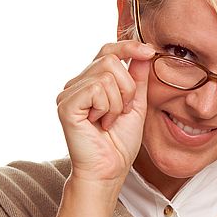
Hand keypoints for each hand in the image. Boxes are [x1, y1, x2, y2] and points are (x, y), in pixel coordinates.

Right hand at [56, 40, 154, 183]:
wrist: (110, 170)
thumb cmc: (120, 143)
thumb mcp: (136, 105)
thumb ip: (138, 79)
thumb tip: (145, 51)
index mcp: (92, 82)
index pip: (108, 50)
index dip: (128, 46)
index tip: (150, 51)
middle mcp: (77, 84)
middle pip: (109, 59)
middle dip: (127, 88)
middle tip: (123, 112)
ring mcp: (68, 93)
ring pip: (105, 76)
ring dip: (117, 103)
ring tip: (109, 121)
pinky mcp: (66, 105)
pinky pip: (96, 90)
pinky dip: (107, 108)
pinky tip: (100, 124)